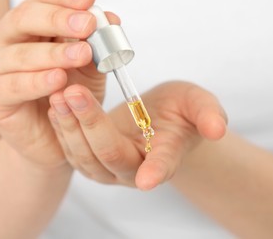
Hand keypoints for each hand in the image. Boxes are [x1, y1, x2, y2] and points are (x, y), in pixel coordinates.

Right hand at [0, 0, 118, 167]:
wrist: (53, 137)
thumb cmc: (67, 97)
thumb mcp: (88, 69)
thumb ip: (97, 45)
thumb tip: (112, 20)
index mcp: (27, 25)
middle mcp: (4, 39)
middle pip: (25, 18)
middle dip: (59, 19)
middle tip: (88, 24)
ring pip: (19, 53)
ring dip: (53, 53)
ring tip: (82, 54)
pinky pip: (13, 85)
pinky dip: (37, 81)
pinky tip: (58, 80)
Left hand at [48, 81, 226, 188]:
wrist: (157, 118)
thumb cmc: (180, 112)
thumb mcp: (198, 105)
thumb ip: (208, 115)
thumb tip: (217, 129)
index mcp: (163, 159)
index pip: (160, 167)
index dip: (156, 172)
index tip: (148, 179)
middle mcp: (132, 171)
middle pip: (108, 155)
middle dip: (90, 124)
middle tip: (74, 93)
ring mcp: (107, 168)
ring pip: (83, 155)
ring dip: (68, 126)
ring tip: (59, 95)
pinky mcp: (89, 159)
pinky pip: (70, 149)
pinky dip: (61, 128)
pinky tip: (54, 105)